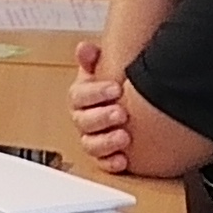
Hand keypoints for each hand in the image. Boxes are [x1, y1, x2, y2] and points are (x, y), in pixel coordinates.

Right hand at [67, 42, 134, 173]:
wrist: (133, 103)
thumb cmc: (115, 86)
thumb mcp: (105, 68)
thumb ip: (94, 59)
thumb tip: (85, 48)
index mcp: (81, 97)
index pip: (79, 95)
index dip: (96, 93)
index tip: (116, 88)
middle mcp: (83, 119)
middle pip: (84, 121)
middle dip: (102, 117)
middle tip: (121, 113)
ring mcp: (92, 138)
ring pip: (91, 144)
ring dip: (106, 142)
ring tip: (125, 137)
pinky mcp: (105, 157)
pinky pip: (103, 163)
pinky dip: (111, 162)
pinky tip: (123, 159)